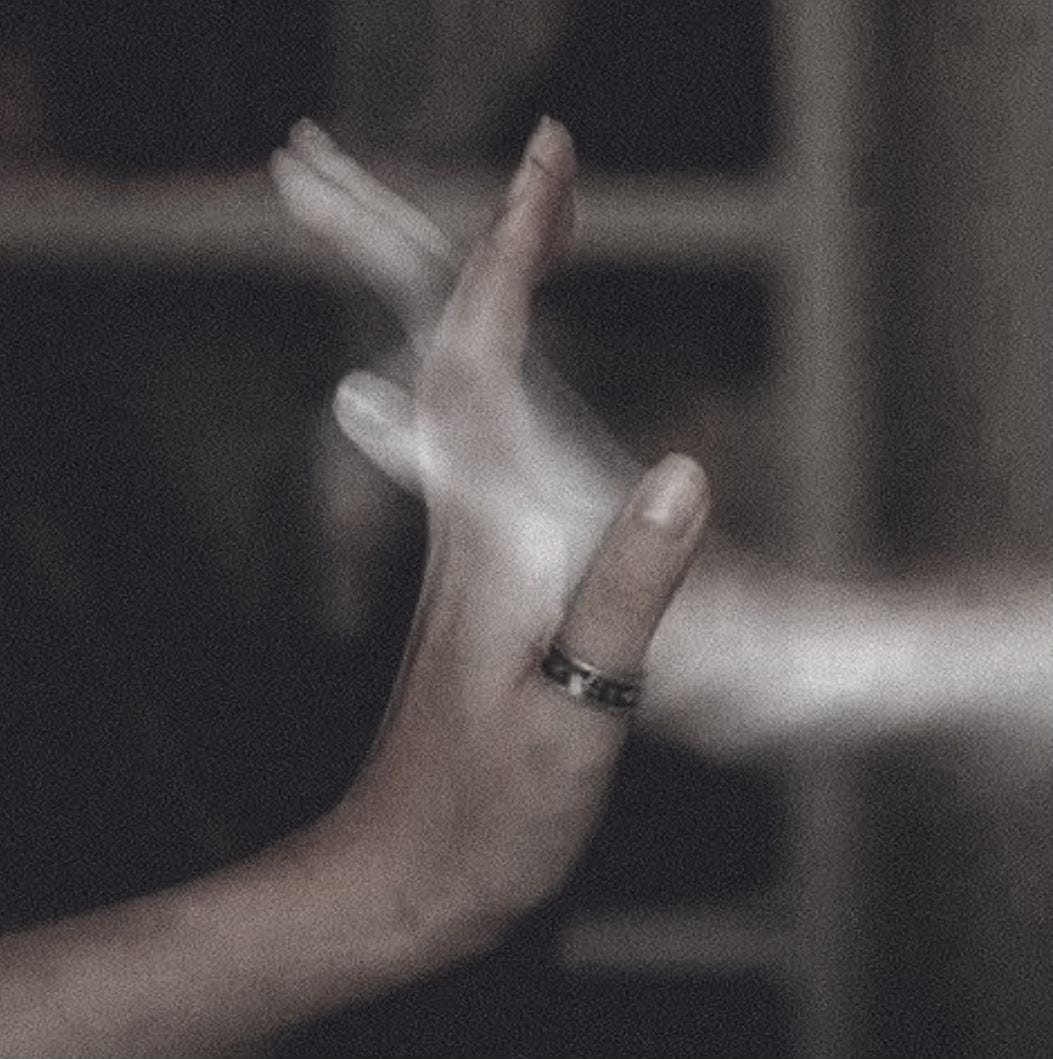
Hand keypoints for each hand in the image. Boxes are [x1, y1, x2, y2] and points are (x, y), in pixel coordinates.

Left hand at [272, 120, 710, 927]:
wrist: (402, 874)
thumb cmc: (484, 813)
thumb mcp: (578, 713)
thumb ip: (627, 591)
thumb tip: (683, 468)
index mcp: (489, 540)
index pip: (486, 366)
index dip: (515, 256)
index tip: (549, 169)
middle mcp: (463, 523)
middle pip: (456, 350)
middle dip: (496, 243)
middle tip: (545, 161)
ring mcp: (466, 547)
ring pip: (461, 391)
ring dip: (491, 296)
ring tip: (533, 230)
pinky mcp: (477, 577)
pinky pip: (479, 443)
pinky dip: (502, 376)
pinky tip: (522, 373)